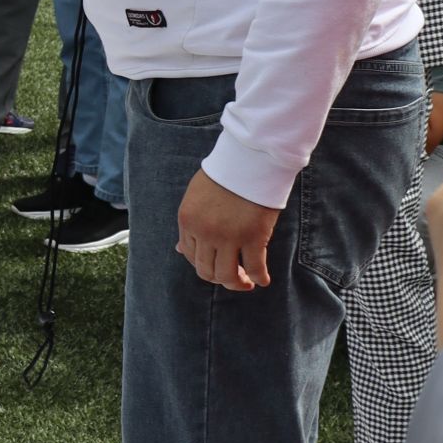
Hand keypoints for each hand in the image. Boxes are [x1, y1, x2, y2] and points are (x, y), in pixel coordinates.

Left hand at [176, 165, 278, 290]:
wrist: (250, 159)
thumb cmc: (225, 174)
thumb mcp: (196, 197)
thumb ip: (189, 224)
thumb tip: (179, 250)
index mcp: (187, 221)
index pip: (189, 255)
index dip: (202, 264)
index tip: (215, 265)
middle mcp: (204, 233)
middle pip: (206, 270)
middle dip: (219, 279)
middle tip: (233, 278)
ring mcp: (228, 237)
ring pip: (227, 275)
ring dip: (237, 284)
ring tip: (246, 282)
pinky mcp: (253, 237)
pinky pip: (255, 267)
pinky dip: (259, 278)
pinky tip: (263, 280)